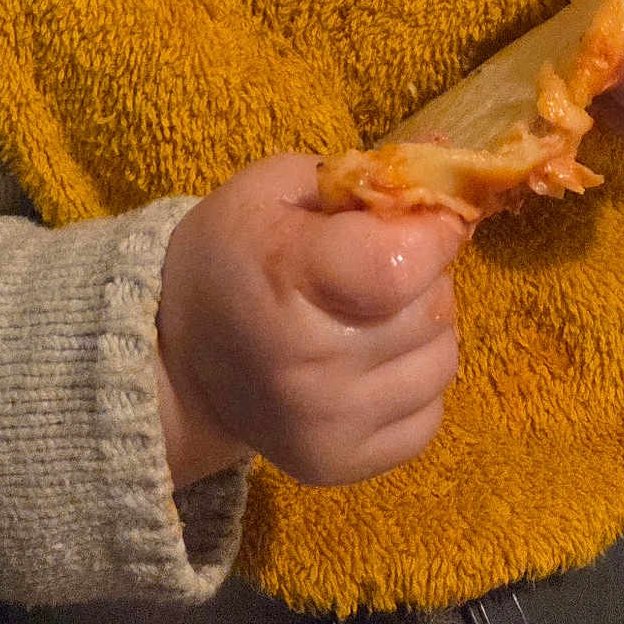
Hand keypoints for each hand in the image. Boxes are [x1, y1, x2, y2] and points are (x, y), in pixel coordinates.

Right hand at [156, 153, 465, 488]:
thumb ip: (360, 175)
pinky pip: (431, 413)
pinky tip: (373, 361)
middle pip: (431, 308)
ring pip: (442, 361)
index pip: (400, 265)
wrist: (178, 360)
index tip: (430, 219)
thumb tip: (445, 158)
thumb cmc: (232, 253)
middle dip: (426, 273)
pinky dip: (415, 380)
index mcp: (287, 278)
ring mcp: (329, 424)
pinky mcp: (342, 465)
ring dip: (426, 327)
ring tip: (377, 313)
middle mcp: (310, 364)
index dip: (434, 234)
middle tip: (384, 264)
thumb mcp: (274, 189)